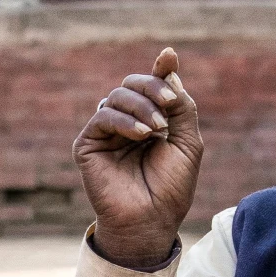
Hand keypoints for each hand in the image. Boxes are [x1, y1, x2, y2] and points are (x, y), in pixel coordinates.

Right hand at [73, 45, 202, 270]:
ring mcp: (105, 134)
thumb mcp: (187, 142)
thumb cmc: (170, 188)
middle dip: (153, 88)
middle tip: (170, 103)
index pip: (151, 87)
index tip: (169, 55)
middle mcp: (125, 125)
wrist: (152, 221)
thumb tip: (169, 66)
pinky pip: (103, 116)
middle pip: (132, 85)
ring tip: (157, 129)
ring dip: (142, 106)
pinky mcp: (87, 145)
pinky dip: (124, 120)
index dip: (159, 70)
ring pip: (117, 96)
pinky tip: (142, 134)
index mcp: (149, 122)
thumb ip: (182, 106)